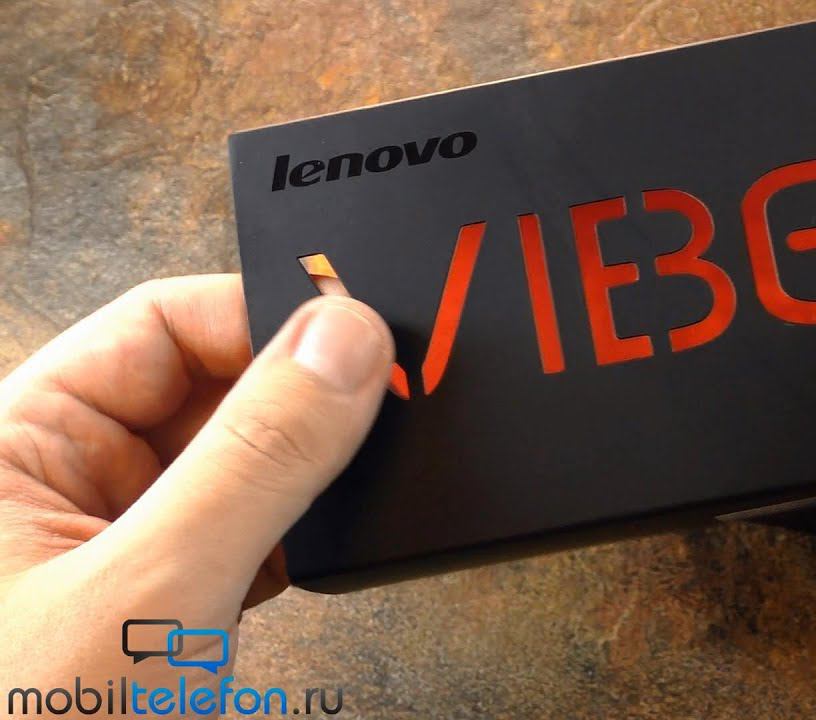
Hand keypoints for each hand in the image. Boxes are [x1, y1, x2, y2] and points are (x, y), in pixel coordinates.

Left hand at [0, 276, 391, 712]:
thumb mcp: (153, 591)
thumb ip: (259, 456)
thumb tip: (346, 341)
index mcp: (16, 443)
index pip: (165, 323)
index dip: (269, 318)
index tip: (366, 337)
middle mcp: (61, 481)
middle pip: (209, 386)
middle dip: (297, 401)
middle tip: (381, 415)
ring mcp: (114, 544)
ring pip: (237, 462)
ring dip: (299, 477)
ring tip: (342, 499)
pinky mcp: (158, 604)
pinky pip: (244, 531)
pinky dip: (292, 536)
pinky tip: (312, 558)